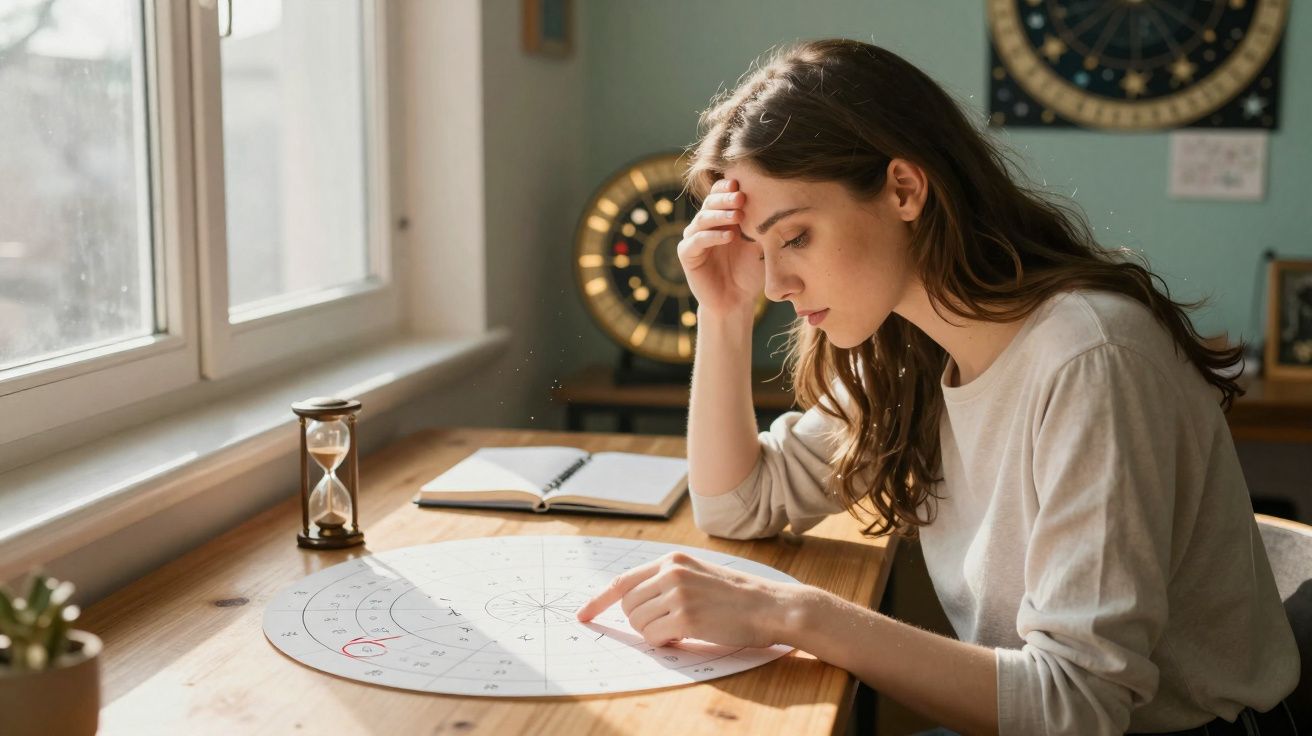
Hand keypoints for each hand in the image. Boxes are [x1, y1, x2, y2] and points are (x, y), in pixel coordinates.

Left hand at [575, 551, 799, 648]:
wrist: (769, 605)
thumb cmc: (737, 596)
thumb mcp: (698, 575)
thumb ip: (667, 581)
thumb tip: (632, 603)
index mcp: (672, 560)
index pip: (622, 580)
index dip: (598, 601)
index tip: (582, 615)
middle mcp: (671, 572)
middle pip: (627, 605)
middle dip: (639, 622)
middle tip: (666, 626)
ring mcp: (678, 593)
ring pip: (638, 623)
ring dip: (653, 633)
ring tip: (680, 629)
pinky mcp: (686, 617)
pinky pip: (653, 637)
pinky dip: (663, 643)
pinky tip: (684, 636)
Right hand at [678, 178, 763, 315]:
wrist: (736, 300)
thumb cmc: (750, 271)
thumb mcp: (759, 244)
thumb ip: (758, 224)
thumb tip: (775, 200)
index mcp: (721, 217)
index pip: (720, 193)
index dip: (728, 187)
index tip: (744, 184)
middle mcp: (705, 224)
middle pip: (710, 202)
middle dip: (726, 198)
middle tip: (741, 197)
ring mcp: (694, 237)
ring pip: (703, 219)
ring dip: (720, 215)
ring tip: (738, 216)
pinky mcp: (687, 254)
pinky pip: (696, 240)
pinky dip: (712, 236)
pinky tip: (729, 236)